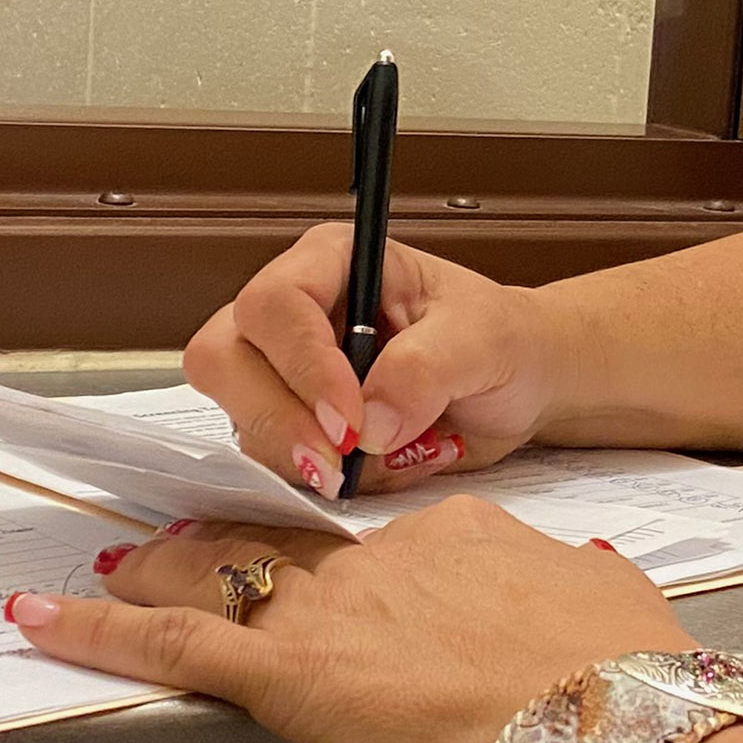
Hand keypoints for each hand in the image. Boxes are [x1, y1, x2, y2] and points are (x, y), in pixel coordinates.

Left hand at [4, 498, 688, 742]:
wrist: (615, 733)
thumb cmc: (630, 693)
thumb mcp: (616, 616)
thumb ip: (580, 598)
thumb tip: (584, 590)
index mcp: (467, 540)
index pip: (396, 549)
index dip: (362, 572)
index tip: (362, 594)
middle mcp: (391, 561)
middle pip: (291, 546)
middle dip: (231, 542)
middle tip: (183, 543)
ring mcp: (336, 614)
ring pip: (223, 578)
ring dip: (163, 572)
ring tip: (115, 566)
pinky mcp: (290, 676)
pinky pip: (170, 644)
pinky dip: (97, 630)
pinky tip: (45, 621)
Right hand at [183, 227, 556, 500]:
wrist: (519, 386)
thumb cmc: (501, 341)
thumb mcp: (482, 340)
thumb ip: (427, 368)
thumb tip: (370, 420)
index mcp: (333, 263)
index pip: (274, 304)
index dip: (302, 365)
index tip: (349, 419)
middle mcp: (294, 312)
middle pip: (224, 359)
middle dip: (278, 418)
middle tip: (338, 462)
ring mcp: (283, 371)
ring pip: (241, 418)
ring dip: (304, 456)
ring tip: (386, 455)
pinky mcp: (292, 423)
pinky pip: (273, 462)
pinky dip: (322, 479)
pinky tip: (381, 464)